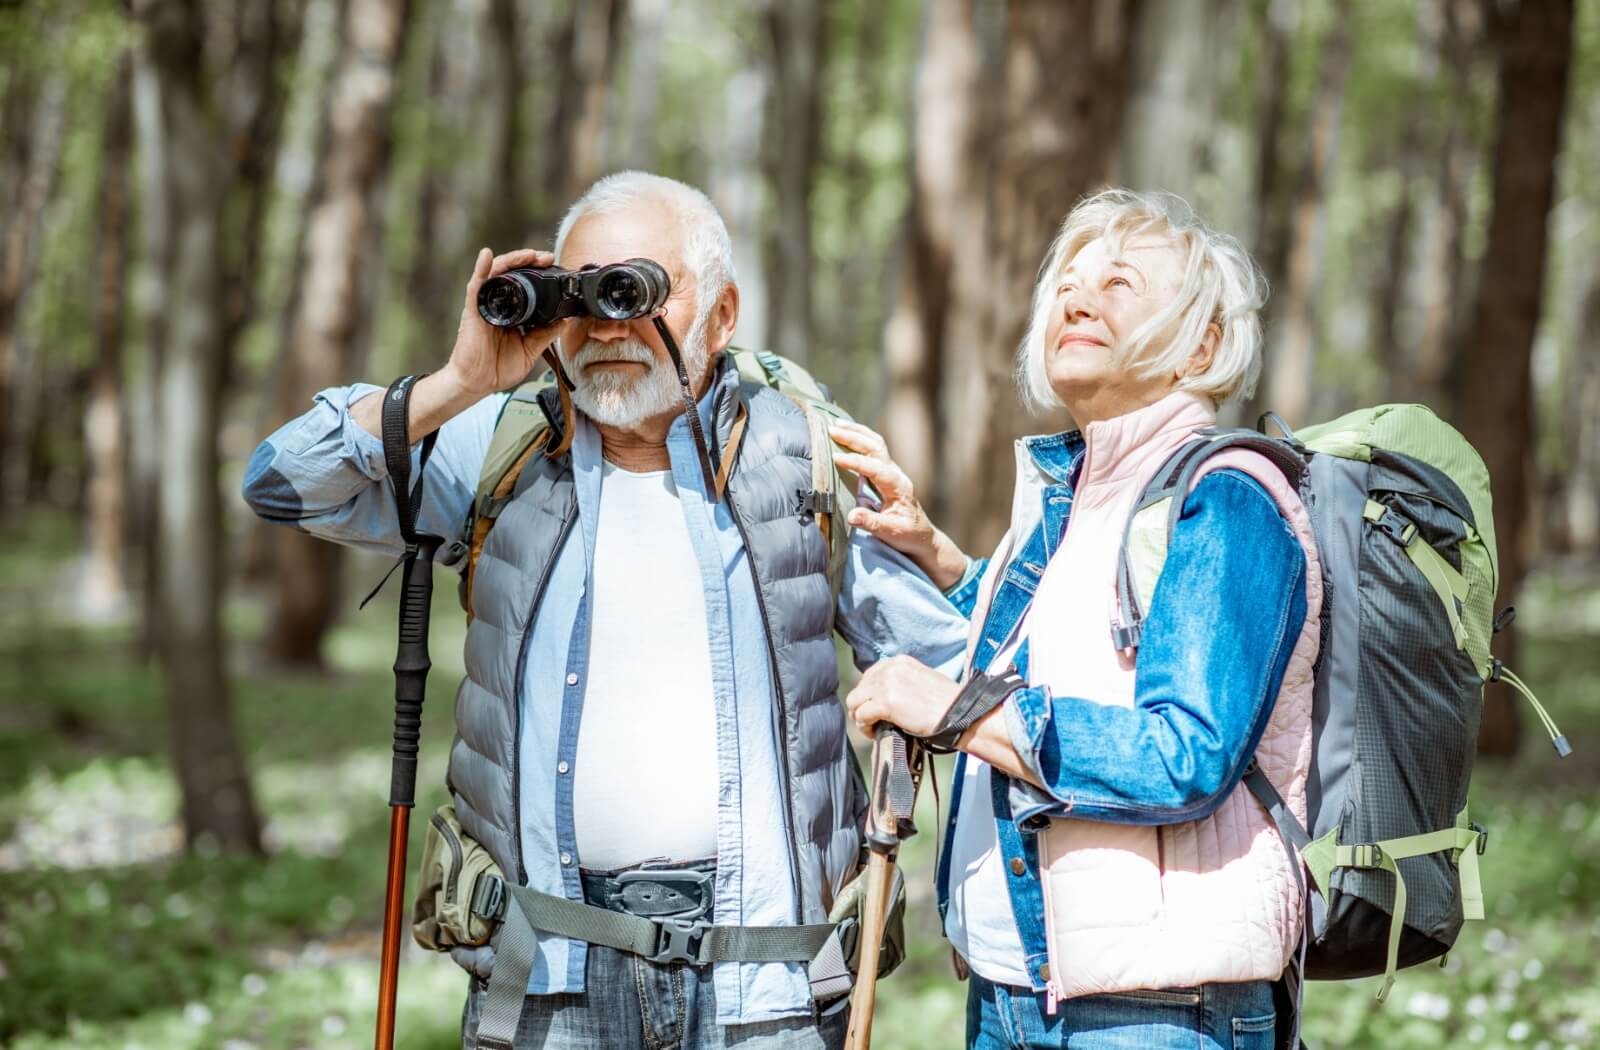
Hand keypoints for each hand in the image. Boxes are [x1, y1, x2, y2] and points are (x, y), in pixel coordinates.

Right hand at [442, 247, 562, 398]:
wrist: (478, 383)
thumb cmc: (497, 368)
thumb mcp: (530, 350)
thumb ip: (545, 335)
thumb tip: (565, 320)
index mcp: (512, 313)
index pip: (525, 285)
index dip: (538, 274)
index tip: (555, 268)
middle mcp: (498, 304)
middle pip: (513, 274)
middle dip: (530, 262)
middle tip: (547, 258)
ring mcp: (485, 305)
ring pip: (497, 273)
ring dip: (513, 260)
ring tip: (529, 255)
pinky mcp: (473, 310)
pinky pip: (476, 285)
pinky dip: (481, 268)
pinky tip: (486, 255)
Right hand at [829, 420, 968, 589]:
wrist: (921, 536)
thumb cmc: (908, 535)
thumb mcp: (891, 533)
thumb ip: (872, 523)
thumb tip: (851, 515)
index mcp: (899, 486)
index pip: (876, 468)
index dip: (856, 462)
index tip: (836, 458)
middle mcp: (896, 474)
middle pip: (876, 448)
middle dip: (854, 437)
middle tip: (831, 430)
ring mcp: (891, 471)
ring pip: (875, 444)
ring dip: (856, 433)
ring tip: (835, 424)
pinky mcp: (885, 473)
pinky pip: (873, 449)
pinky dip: (859, 438)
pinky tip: (846, 433)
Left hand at [845, 654, 961, 737]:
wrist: (959, 713)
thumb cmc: (947, 704)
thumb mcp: (922, 682)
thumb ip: (902, 683)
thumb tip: (885, 698)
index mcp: (900, 662)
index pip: (870, 675)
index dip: (869, 694)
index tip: (874, 708)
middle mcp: (890, 669)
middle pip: (860, 688)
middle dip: (862, 706)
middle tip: (871, 722)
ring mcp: (887, 684)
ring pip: (854, 701)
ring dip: (859, 716)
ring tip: (871, 728)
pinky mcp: (886, 702)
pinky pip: (861, 715)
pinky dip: (864, 727)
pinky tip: (874, 733)